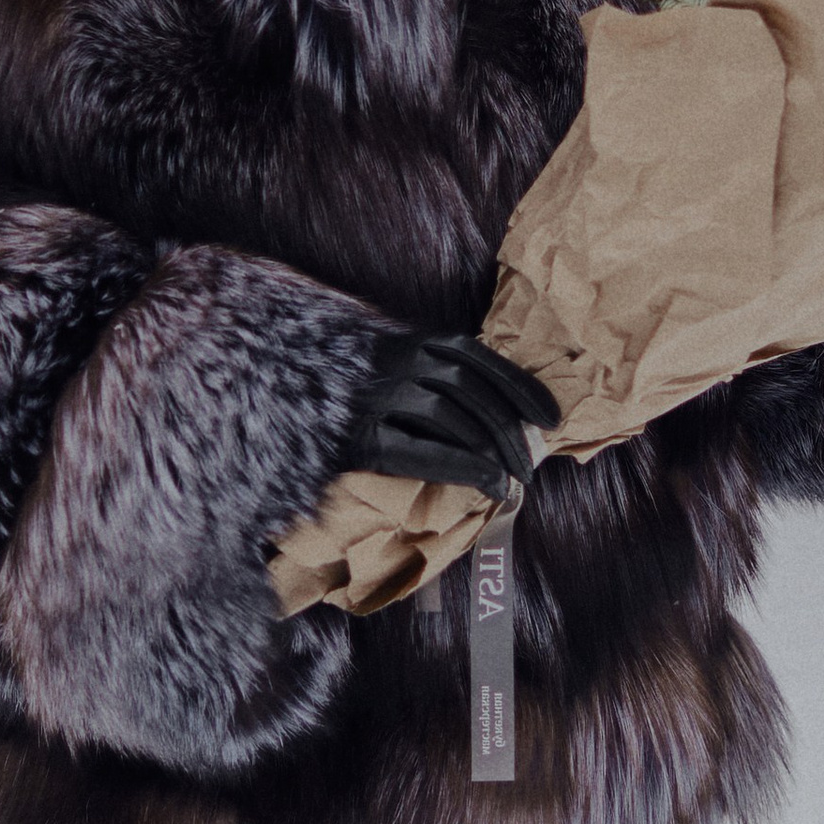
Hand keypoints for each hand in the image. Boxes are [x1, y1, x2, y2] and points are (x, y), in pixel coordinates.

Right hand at [340, 331, 560, 502]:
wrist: (271, 388)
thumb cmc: (337, 385)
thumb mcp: (386, 362)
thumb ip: (429, 372)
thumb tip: (496, 412)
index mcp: (407, 340)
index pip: (477, 358)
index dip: (520, 387)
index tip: (552, 418)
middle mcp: (395, 360)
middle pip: (471, 391)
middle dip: (510, 430)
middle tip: (532, 466)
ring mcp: (376, 397)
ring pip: (452, 417)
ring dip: (492, 451)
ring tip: (513, 480)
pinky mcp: (359, 437)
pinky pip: (423, 451)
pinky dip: (465, 467)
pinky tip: (488, 483)